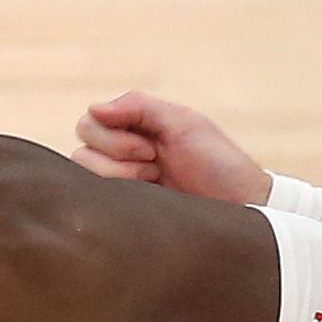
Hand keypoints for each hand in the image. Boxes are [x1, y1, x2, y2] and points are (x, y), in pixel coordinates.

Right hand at [70, 91, 273, 204]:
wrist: (239, 206)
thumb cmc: (218, 164)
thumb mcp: (182, 123)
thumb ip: (138, 107)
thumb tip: (93, 108)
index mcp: (133, 131)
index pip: (90, 123)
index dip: (114, 133)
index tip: (152, 145)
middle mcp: (120, 158)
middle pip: (81, 146)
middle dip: (117, 152)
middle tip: (154, 162)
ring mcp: (120, 186)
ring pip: (83, 171)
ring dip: (120, 175)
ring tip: (155, 181)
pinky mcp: (123, 214)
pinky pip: (94, 202)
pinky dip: (117, 194)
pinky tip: (147, 198)